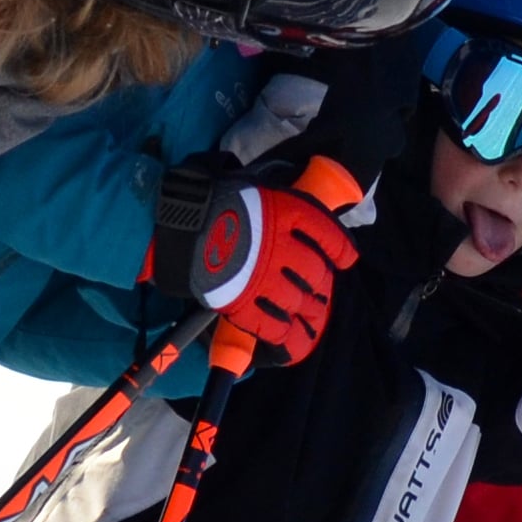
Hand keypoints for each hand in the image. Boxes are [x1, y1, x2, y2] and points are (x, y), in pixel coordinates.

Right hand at [151, 169, 359, 365]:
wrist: (175, 224)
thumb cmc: (209, 199)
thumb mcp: (250, 185)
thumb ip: (273, 199)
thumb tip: (293, 194)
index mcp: (286, 213)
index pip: (327, 234)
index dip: (341, 249)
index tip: (345, 258)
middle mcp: (282, 247)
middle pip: (315, 273)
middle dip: (320, 285)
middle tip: (318, 292)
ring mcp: (263, 278)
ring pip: (298, 301)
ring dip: (307, 310)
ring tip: (308, 315)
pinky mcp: (243, 303)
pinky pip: (273, 326)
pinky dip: (284, 334)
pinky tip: (287, 336)